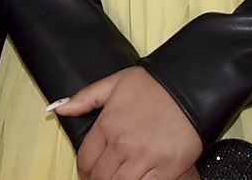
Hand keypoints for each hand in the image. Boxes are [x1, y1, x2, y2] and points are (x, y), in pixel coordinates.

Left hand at [50, 67, 202, 179]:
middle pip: (100, 177)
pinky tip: (139, 178)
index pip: (85, 160)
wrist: (191, 86)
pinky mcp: (166, 168)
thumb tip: (60, 107)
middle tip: (105, 175)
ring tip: (122, 176)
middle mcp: (123, 144)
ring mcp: (145, 158)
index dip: (84, 169)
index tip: (90, 170)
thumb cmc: (156, 84)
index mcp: (108, 124)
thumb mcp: (116, 82)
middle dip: (98, 179)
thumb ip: (85, 97)